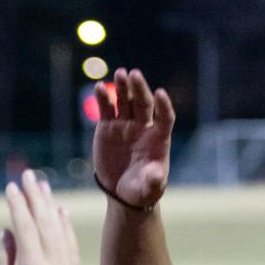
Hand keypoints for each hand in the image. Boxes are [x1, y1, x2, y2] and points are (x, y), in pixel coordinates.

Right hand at [0, 171, 82, 264]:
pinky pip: (72, 245)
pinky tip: (60, 213)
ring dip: (51, 206)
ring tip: (43, 186)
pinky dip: (66, 226)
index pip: (25, 226)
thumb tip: (6, 234)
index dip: (17, 204)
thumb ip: (3, 264)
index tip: (10, 185)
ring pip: (61, 230)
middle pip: (45, 221)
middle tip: (28, 175)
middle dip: (35, 196)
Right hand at [92, 70, 174, 210]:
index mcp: (158, 138)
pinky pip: (106, 109)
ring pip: (125, 100)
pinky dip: (103, 98)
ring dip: (123, 86)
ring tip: (120, 73)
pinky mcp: (108, 126)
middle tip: (134, 74)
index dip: (164, 106)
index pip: (165, 117)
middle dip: (139, 88)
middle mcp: (143, 127)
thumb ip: (154, 181)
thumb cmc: (142, 190)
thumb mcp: (150, 189)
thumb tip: (156, 174)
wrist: (122, 191)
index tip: (160, 94)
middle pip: (143, 103)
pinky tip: (98, 87)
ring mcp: (125, 124)